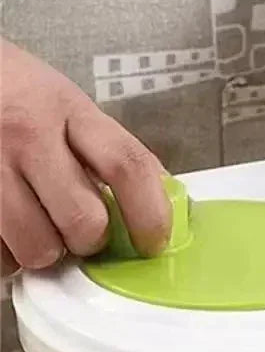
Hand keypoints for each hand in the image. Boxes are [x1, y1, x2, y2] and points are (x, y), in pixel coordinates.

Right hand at [0, 39, 170, 275]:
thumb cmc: (14, 96)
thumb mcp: (68, 106)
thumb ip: (111, 150)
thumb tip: (161, 197)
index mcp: (68, 110)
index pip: (128, 166)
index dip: (151, 213)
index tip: (154, 240)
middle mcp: (28, 134)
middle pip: (85, 219)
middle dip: (91, 239)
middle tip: (82, 231)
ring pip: (39, 246)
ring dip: (46, 251)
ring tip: (38, 226)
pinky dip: (9, 255)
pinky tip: (9, 230)